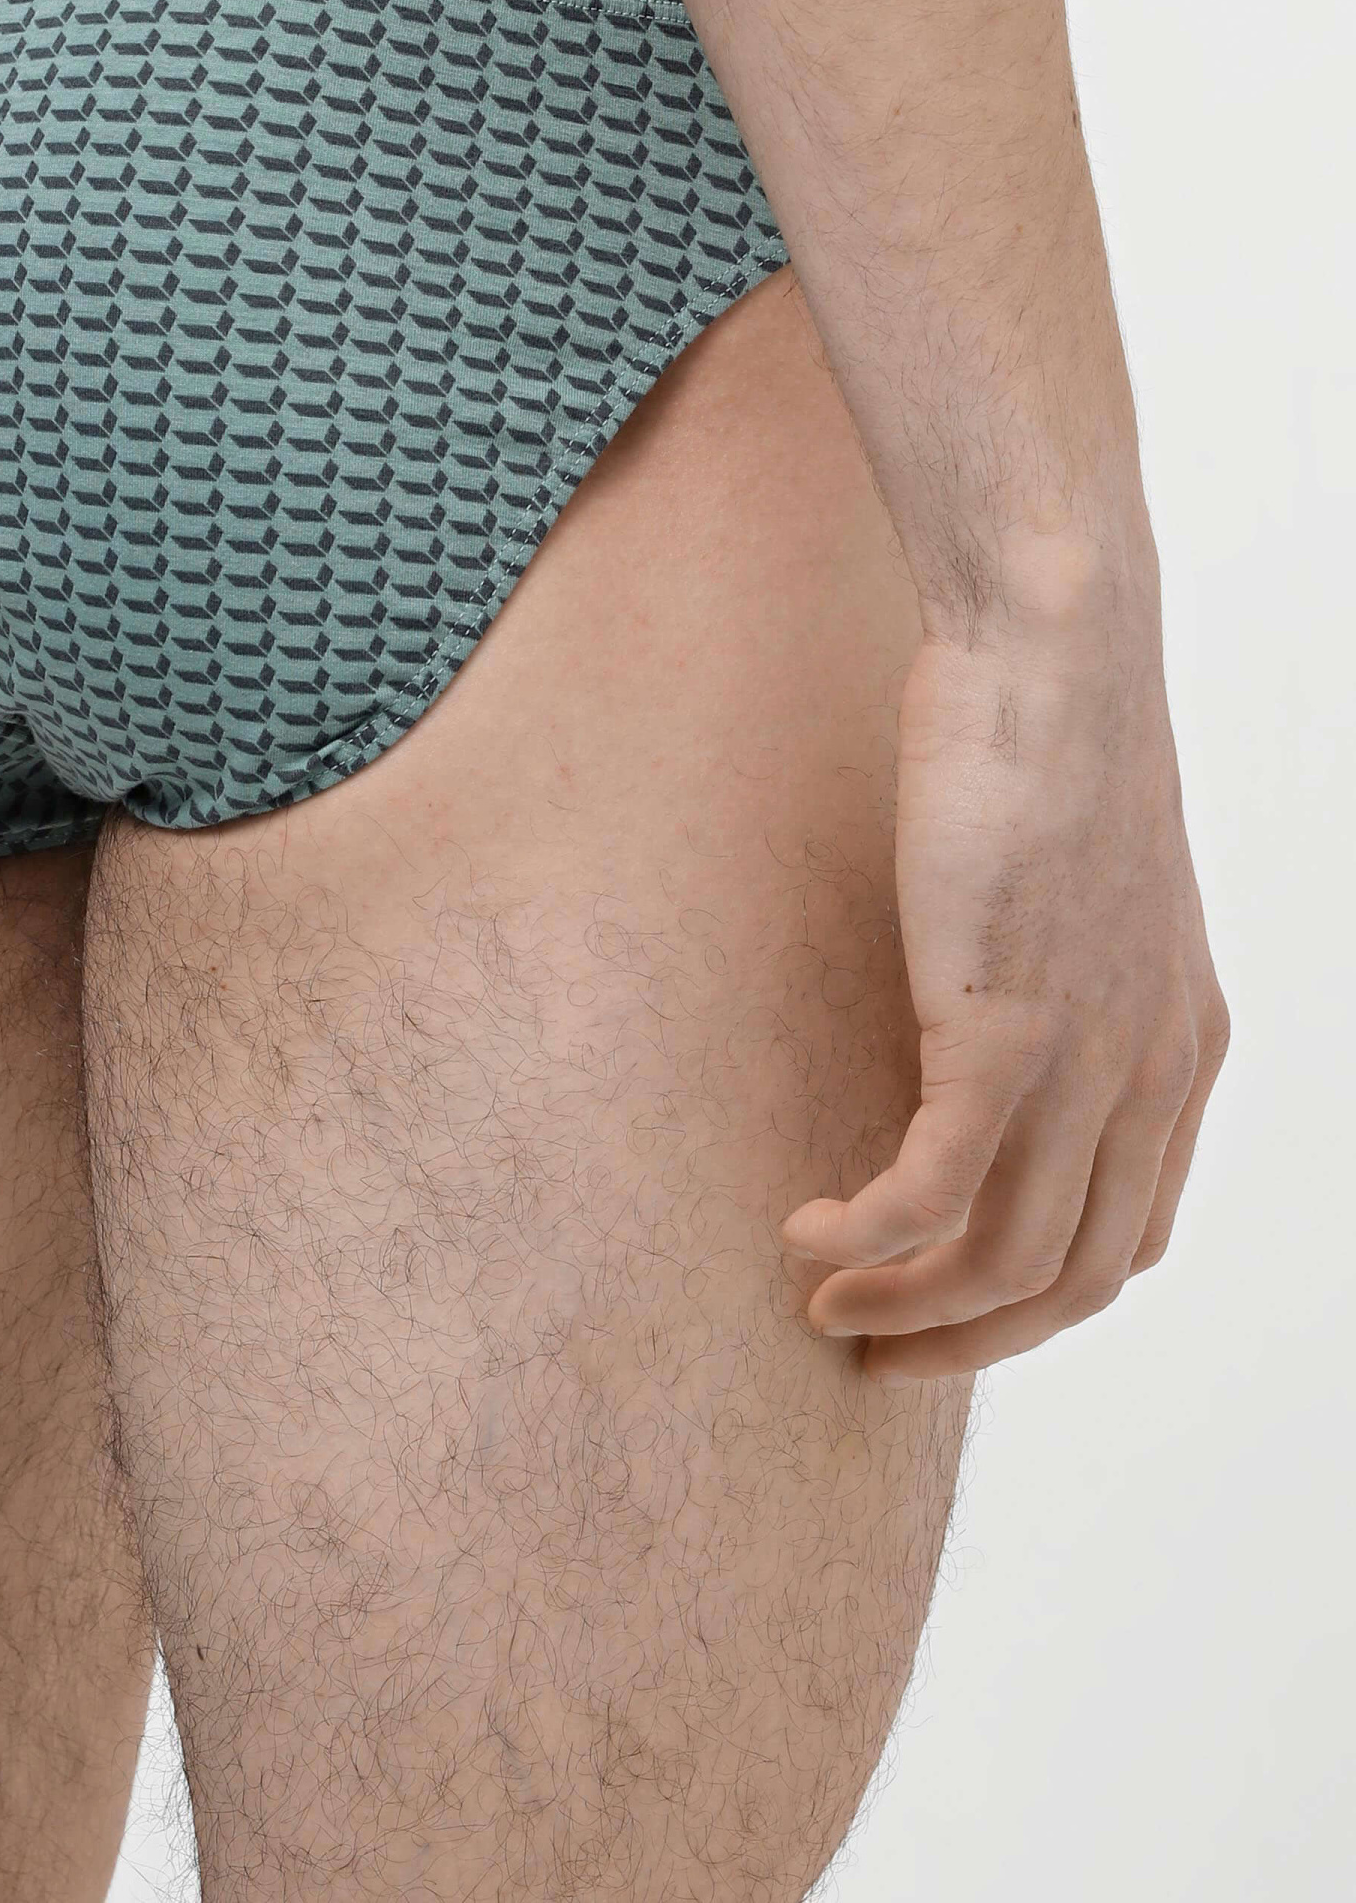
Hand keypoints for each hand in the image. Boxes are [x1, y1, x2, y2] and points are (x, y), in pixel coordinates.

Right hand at [783, 613, 1227, 1380]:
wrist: (1055, 642)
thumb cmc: (1046, 734)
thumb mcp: (1082, 885)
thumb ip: (1062, 980)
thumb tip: (984, 1024)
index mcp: (1184, 1044)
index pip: (1127, 1235)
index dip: (1030, 1301)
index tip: (939, 1303)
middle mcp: (1154, 1069)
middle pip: (1074, 1278)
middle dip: (967, 1337)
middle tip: (867, 1344)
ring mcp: (1087, 1055)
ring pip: (1005, 1258)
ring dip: (904, 1304)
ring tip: (817, 1296)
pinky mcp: (1004, 1025)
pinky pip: (936, 1191)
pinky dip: (867, 1236)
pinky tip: (803, 1230)